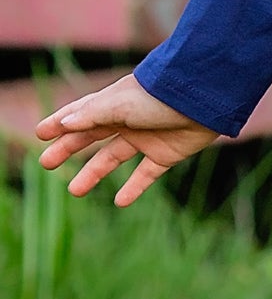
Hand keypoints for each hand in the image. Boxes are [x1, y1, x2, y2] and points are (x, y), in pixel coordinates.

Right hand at [35, 74, 220, 206]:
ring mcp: (147, 137)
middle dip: (69, 149)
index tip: (40, 134)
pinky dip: (134, 188)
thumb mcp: (120, 105)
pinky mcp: (166, 154)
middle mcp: (127, 120)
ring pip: (113, 158)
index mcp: (114, 103)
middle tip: (46, 164)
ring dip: (94, 173)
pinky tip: (120, 202)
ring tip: (74, 190)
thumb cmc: (159, 96)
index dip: (60, 123)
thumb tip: (64, 124)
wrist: (205, 98)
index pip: (80, 114)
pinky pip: (146, 174)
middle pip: (92, 137)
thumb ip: (91, 116)